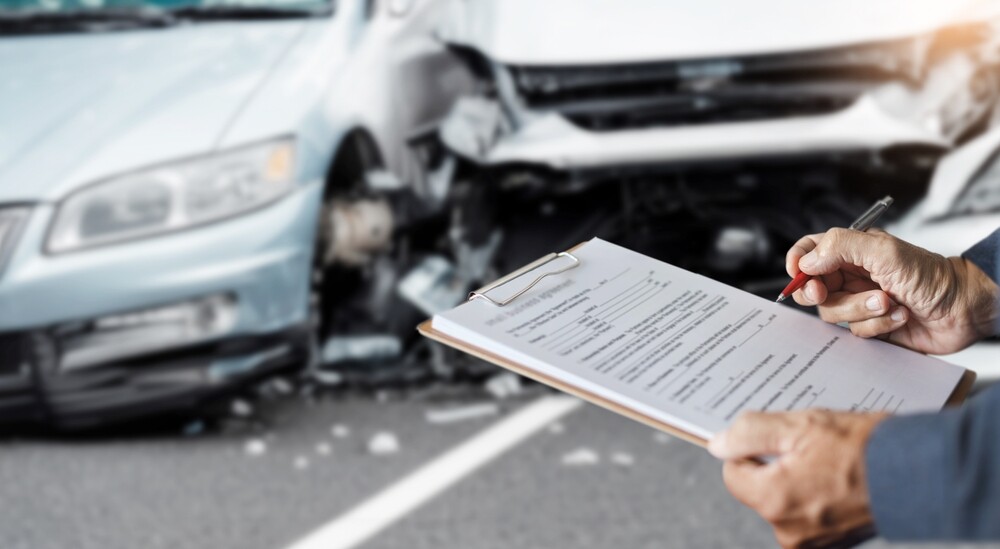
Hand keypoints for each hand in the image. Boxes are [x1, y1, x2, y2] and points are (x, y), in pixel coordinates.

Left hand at [709, 410, 886, 548]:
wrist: (923, 473)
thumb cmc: (866, 447)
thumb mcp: (800, 425)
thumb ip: (750, 433)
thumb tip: (718, 445)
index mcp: (773, 500)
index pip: (732, 473)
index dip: (750, 449)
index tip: (776, 438)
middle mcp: (788, 529)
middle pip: (759, 489)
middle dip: (777, 465)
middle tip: (810, 448)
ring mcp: (811, 541)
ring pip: (784, 500)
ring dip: (798, 480)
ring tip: (830, 463)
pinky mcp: (832, 543)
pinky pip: (807, 514)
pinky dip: (816, 496)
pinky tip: (839, 479)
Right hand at [787, 228, 998, 354]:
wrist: (962, 308)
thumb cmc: (930, 275)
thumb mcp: (884, 252)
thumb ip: (841, 248)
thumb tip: (807, 261)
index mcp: (851, 252)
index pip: (809, 251)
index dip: (797, 263)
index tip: (797, 274)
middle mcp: (851, 277)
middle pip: (812, 288)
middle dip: (820, 295)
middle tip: (826, 295)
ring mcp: (859, 303)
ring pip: (832, 314)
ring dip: (860, 310)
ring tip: (888, 302)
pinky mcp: (870, 327)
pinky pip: (855, 333)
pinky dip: (877, 326)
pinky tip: (898, 316)